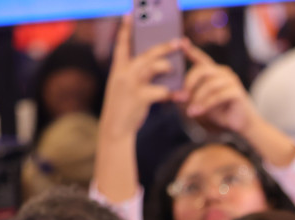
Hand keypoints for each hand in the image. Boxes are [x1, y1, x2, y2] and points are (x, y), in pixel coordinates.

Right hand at [100, 19, 180, 140]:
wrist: (115, 129)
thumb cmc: (124, 106)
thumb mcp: (125, 87)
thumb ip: (137, 74)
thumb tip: (162, 65)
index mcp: (118, 69)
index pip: (122, 45)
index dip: (125, 29)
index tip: (130, 15)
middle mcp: (123, 73)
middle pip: (146, 53)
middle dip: (164, 47)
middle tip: (179, 42)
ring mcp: (131, 84)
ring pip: (153, 66)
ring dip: (167, 66)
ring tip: (174, 69)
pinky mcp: (139, 97)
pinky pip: (161, 90)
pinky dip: (171, 93)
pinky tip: (178, 96)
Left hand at [172, 39, 257, 136]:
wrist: (242, 123)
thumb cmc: (222, 111)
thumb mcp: (203, 102)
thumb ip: (191, 96)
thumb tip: (175, 96)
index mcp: (215, 72)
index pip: (201, 59)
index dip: (191, 50)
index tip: (181, 42)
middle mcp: (223, 72)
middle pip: (202, 70)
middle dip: (189, 83)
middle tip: (181, 97)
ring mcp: (231, 81)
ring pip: (209, 85)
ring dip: (197, 99)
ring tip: (190, 111)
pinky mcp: (236, 91)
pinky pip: (217, 96)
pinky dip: (205, 105)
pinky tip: (197, 112)